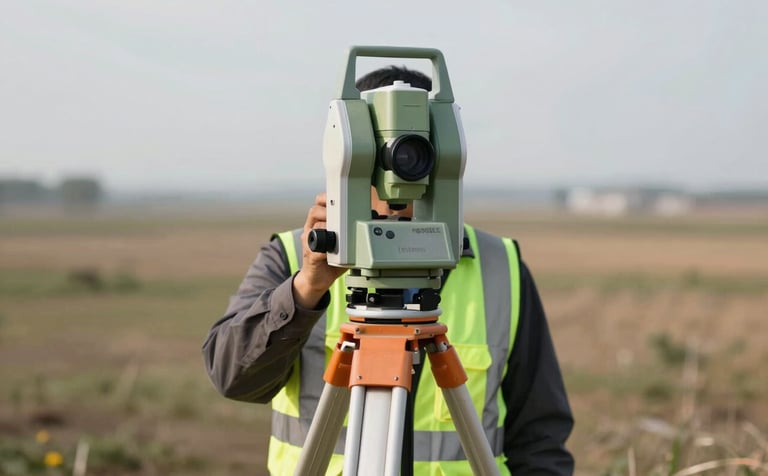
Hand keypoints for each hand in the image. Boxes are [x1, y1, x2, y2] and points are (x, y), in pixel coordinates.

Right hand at [292, 193, 345, 308]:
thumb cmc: (331, 260)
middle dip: (327, 210)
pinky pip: (314, 248)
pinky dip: (325, 247)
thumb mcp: (344, 244)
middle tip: (339, 215)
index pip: (319, 205)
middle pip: (314, 211)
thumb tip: (371, 223)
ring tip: (338, 230)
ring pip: (313, 227)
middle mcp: (311, 230)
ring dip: (327, 226)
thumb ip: (352, 232)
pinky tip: (333, 249)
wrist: (317, 279)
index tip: (338, 198)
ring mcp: (309, 242)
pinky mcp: (310, 255)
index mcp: (319, 224)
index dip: (327, 199)